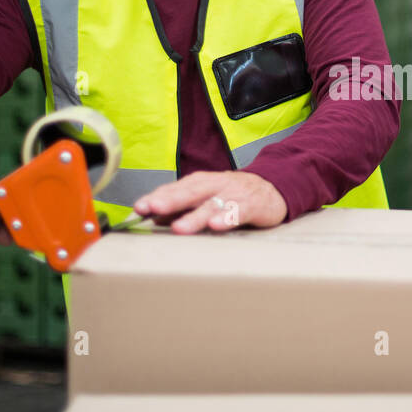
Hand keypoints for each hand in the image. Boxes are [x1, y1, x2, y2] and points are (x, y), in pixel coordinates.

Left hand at [132, 170, 286, 234]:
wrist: (272, 188)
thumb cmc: (232, 195)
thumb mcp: (205, 197)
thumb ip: (181, 207)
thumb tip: (153, 217)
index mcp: (199, 183)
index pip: (174, 188)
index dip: (156, 197)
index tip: (139, 207)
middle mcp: (214, 185)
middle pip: (189, 192)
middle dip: (170, 200)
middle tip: (153, 208)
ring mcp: (233, 194)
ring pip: (211, 205)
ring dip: (195, 216)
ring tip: (179, 228)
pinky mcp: (251, 205)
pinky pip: (237, 212)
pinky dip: (227, 218)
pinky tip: (216, 226)